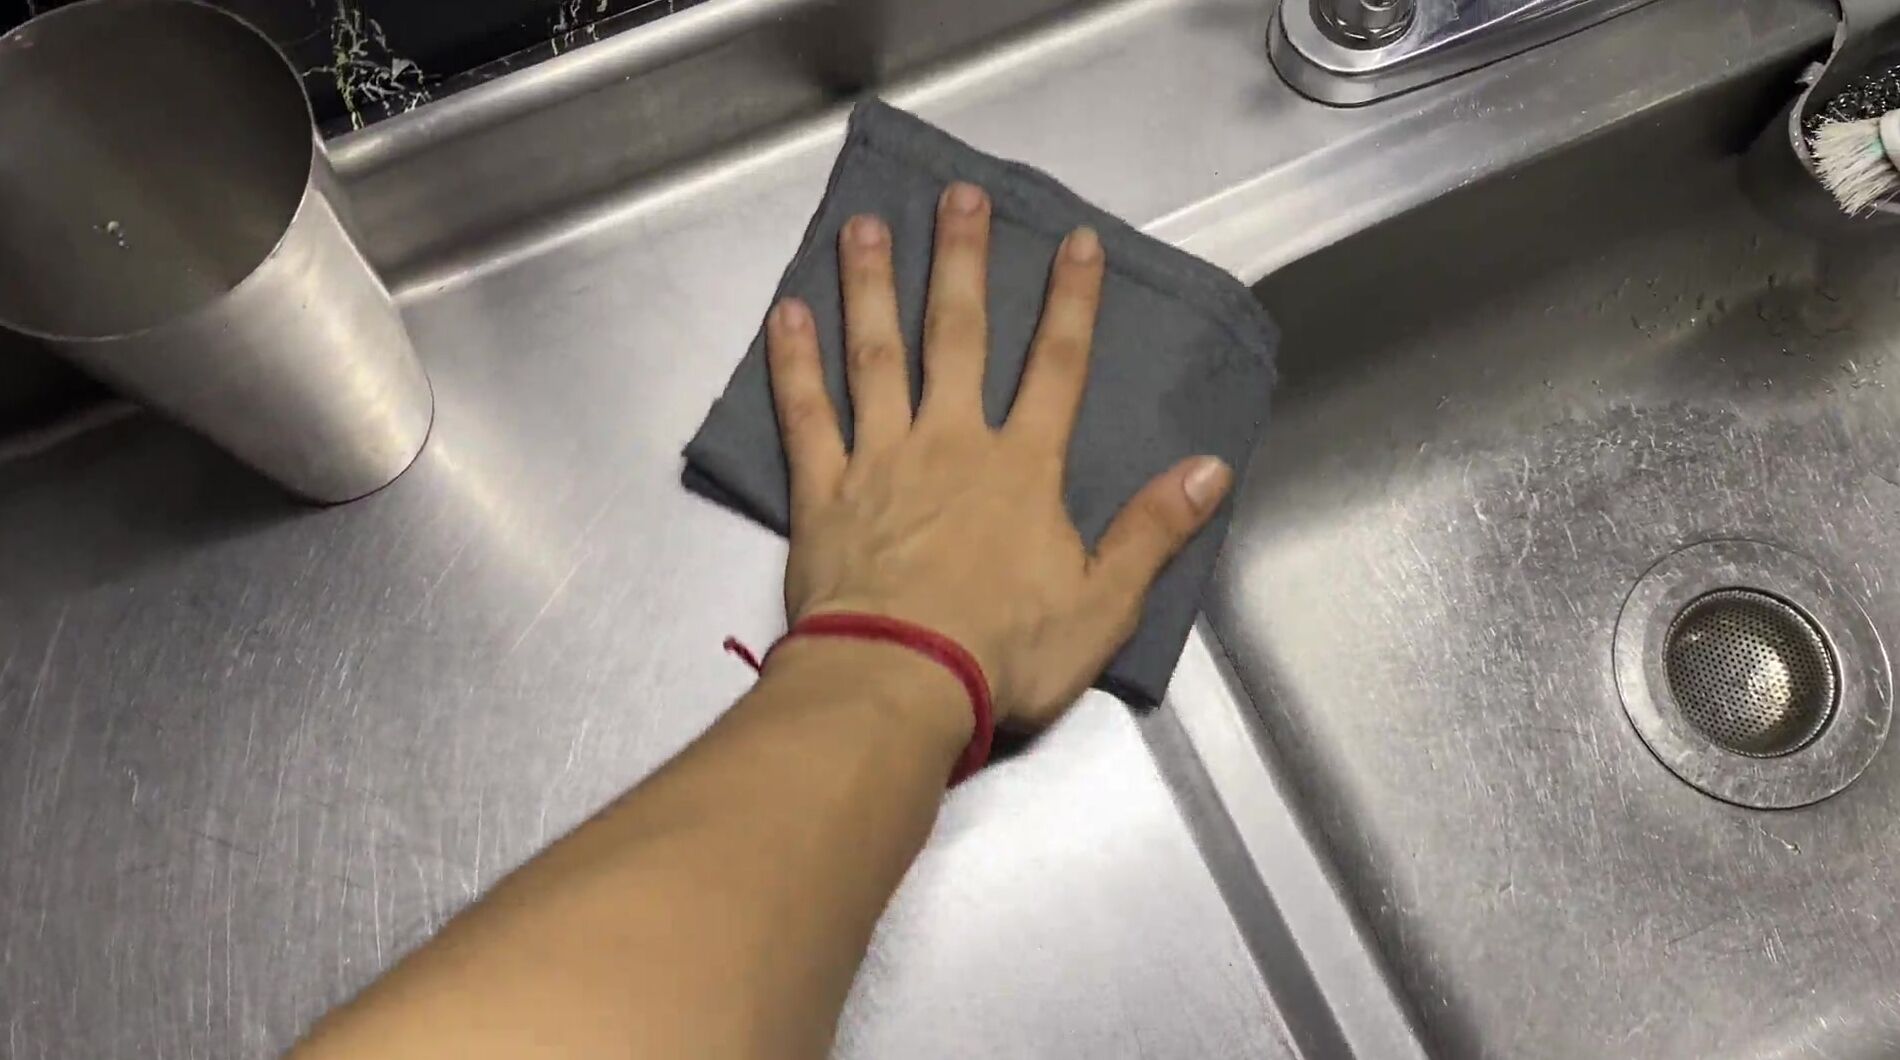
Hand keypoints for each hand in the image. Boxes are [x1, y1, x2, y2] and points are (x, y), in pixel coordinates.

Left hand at [765, 181, 1231, 728]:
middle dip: (963, 263)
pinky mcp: (823, 494)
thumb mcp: (1101, 604)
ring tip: (865, 228)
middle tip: (958, 196)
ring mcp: (880, 463)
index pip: (1055, 369)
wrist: (897, 684)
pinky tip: (786, 315)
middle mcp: (950, 445)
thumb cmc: (1003, 654)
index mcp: (1022, 470)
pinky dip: (793, 365)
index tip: (1077, 243)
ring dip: (872, 289)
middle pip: (958, 337)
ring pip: (876, 357)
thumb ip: (1153, 531)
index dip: (1071, 303)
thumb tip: (1210, 469)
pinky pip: (805, 417)